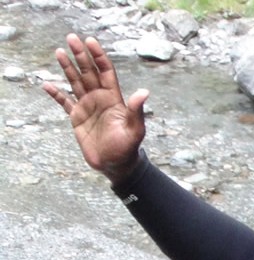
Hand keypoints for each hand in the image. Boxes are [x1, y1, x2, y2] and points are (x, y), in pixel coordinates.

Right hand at [44, 34, 148, 183]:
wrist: (116, 165)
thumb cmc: (128, 149)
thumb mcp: (135, 130)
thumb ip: (137, 111)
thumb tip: (144, 92)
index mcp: (113, 98)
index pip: (105, 72)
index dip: (98, 56)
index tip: (91, 41)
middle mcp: (99, 98)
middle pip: (88, 72)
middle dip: (80, 55)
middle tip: (71, 37)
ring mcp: (87, 107)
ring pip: (75, 82)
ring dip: (67, 68)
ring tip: (59, 52)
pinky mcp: (77, 118)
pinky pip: (64, 102)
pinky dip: (56, 94)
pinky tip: (46, 84)